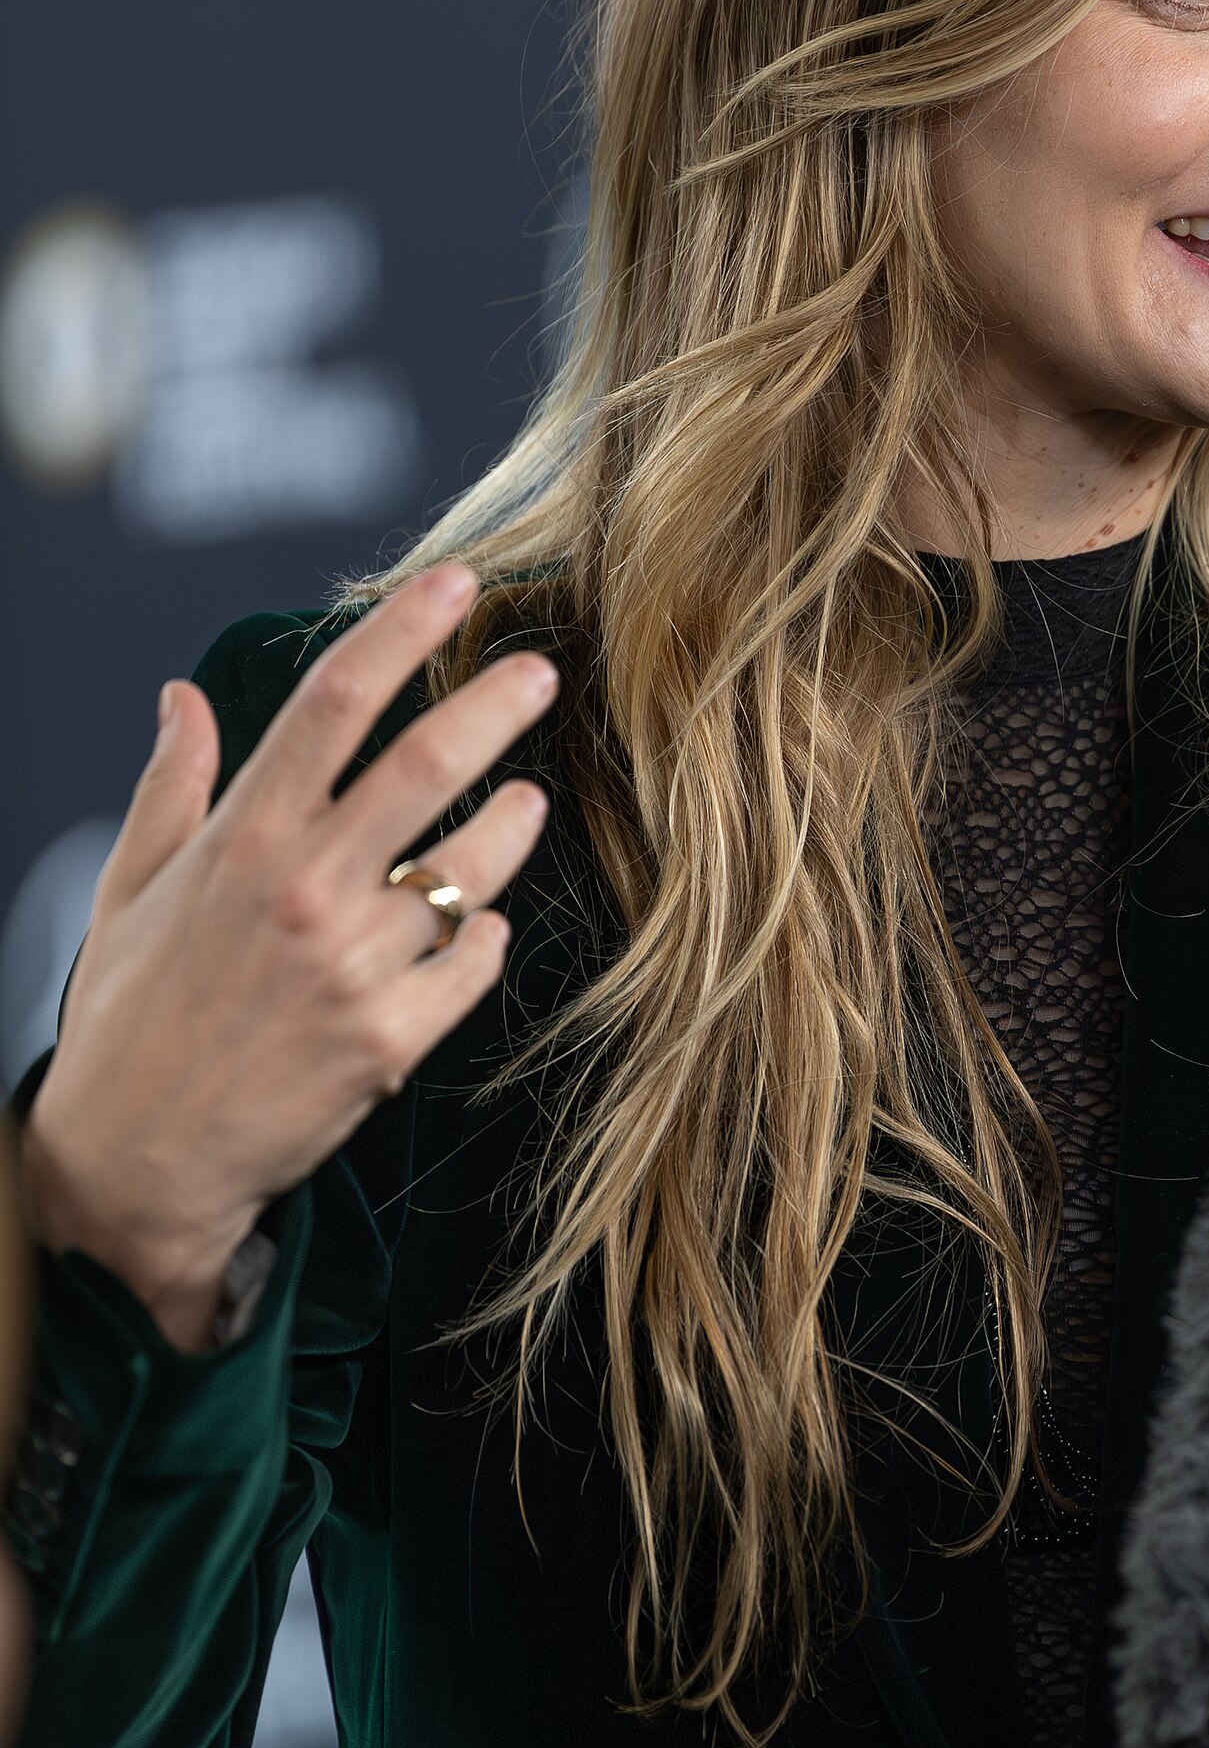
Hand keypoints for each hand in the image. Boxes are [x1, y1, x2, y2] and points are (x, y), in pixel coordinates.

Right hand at [19, 564, 555, 1352]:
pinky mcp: (392, 1039)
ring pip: (471, 868)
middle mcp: (305, 891)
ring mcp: (356, 967)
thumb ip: (172, 786)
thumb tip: (182, 698)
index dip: (401, 628)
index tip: (455, 581)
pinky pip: (475, 963)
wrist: (134, 1166)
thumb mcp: (130, 890)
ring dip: (512, 825)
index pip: (333, 701)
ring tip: (527, 801)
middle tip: (540, 671)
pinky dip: (487, 937)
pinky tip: (482, 927)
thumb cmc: (128, 1020)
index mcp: (242, 841)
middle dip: (496, 705)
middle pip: (426, 766)